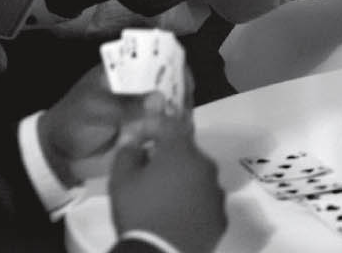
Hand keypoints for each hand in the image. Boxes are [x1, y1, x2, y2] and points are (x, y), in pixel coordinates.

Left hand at [39, 65, 183, 186]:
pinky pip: (166, 124)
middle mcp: (138, 85)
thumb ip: (126, 105)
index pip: (155, 57)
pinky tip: (180, 133)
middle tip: (186, 105)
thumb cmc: (74, 121)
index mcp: (124, 70)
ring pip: (172, 102)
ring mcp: (143, 107)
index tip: (185, 78)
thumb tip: (161, 100)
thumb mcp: (95, 108)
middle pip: (169, 80)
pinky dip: (175, 127)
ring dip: (180, 110)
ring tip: (184, 122)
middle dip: (181, 90)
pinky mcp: (146, 128)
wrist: (59, 152)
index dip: (173, 62)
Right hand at [111, 119, 225, 252]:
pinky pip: (205, 202)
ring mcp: (217, 192)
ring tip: (163, 199)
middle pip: (186, 153)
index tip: (138, 140)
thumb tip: (135, 144)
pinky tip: (177, 217)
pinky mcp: (221, 217)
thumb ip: (127, 154)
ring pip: (198, 178)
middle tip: (148, 173)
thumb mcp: (120, 181)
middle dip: (168, 158)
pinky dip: (193, 204)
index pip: (169, 126)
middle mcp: (206, 166)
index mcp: (181, 152)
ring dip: (182, 181)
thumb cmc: (138, 213)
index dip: (151, 128)